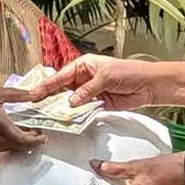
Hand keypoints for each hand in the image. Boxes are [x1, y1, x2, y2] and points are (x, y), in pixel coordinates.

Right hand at [0, 87, 46, 153]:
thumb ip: (15, 94)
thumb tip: (34, 94)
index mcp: (1, 125)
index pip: (23, 138)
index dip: (36, 139)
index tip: (46, 135)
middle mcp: (0, 139)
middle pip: (23, 145)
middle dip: (34, 140)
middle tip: (42, 132)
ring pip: (17, 147)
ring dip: (26, 141)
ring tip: (33, 131)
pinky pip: (10, 147)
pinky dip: (18, 142)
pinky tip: (20, 133)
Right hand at [30, 55, 160, 109]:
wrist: (149, 85)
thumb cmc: (130, 72)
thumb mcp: (106, 77)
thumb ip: (88, 90)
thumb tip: (72, 101)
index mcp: (84, 65)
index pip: (61, 75)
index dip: (47, 85)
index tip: (34, 93)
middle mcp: (84, 78)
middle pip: (62, 89)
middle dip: (50, 97)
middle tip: (35, 106)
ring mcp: (90, 92)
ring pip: (71, 101)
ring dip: (62, 108)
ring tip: (47, 115)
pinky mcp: (97, 104)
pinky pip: (83, 110)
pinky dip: (76, 115)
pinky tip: (67, 120)